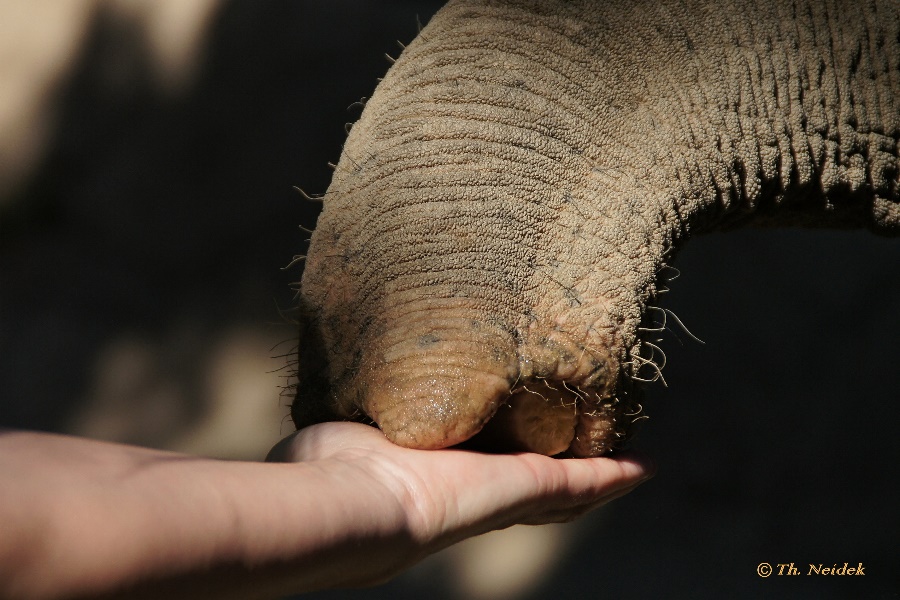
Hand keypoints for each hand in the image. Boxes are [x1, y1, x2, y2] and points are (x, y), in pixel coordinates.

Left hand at [268, 422, 653, 583]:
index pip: (483, 470)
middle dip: (562, 469)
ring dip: (597, 474)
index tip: (522, 440)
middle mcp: (477, 491)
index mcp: (439, 476)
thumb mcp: (351, 420)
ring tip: (627, 461)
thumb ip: (356, 404)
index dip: (507, 459)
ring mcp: (506, 492)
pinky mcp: (527, 485)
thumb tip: (339, 379)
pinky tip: (641, 466)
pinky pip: (583, 482)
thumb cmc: (332, 468)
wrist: (348, 501)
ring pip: (566, 487)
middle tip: (592, 448)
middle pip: (534, 484)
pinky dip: (613, 476)